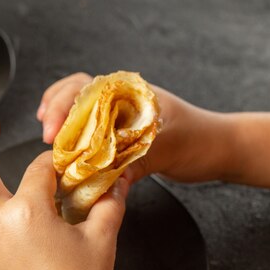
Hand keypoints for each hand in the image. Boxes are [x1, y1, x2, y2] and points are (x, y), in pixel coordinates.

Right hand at [37, 72, 228, 183]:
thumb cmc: (200, 140)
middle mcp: (120, 100)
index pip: (84, 87)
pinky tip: (66, 149)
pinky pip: (90, 131)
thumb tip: (103, 182)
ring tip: (48, 137)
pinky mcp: (120, 134)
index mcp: (129, 92)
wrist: (222, 148)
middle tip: (47, 136)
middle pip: (74, 93)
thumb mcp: (167, 149)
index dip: (63, 106)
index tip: (54, 129)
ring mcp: (119, 115)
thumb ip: (134, 163)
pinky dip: (74, 138)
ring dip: (61, 122)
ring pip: (79, 110)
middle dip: (55, 111)